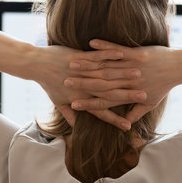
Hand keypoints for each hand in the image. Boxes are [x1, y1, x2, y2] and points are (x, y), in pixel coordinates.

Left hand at [29, 45, 145, 130]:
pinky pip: (99, 56)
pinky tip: (124, 55)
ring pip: (108, 73)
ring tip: (140, 75)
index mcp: (81, 98)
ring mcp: (84, 71)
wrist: (37, 65)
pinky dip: (112, 56)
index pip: (101, 111)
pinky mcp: (81, 56)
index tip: (128, 126)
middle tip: (144, 98)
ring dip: (124, 74)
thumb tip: (76, 128)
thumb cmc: (49, 84)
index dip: (115, 119)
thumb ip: (69, 115)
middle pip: (110, 93)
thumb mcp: (59, 102)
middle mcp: (85, 86)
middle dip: (128, 95)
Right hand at [65, 39, 181, 122]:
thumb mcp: (151, 103)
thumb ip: (137, 113)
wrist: (178, 68)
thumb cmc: (164, 86)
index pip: (104, 102)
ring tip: (72, 62)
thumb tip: (129, 122)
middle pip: (99, 84)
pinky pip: (117, 50)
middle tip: (65, 83)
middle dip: (81, 83)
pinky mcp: (136, 53)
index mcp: (128, 94)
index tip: (74, 104)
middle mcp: (126, 82)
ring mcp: (131, 67)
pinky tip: (91, 42)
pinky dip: (104, 47)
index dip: (88, 103)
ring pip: (105, 67)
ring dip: (88, 64)